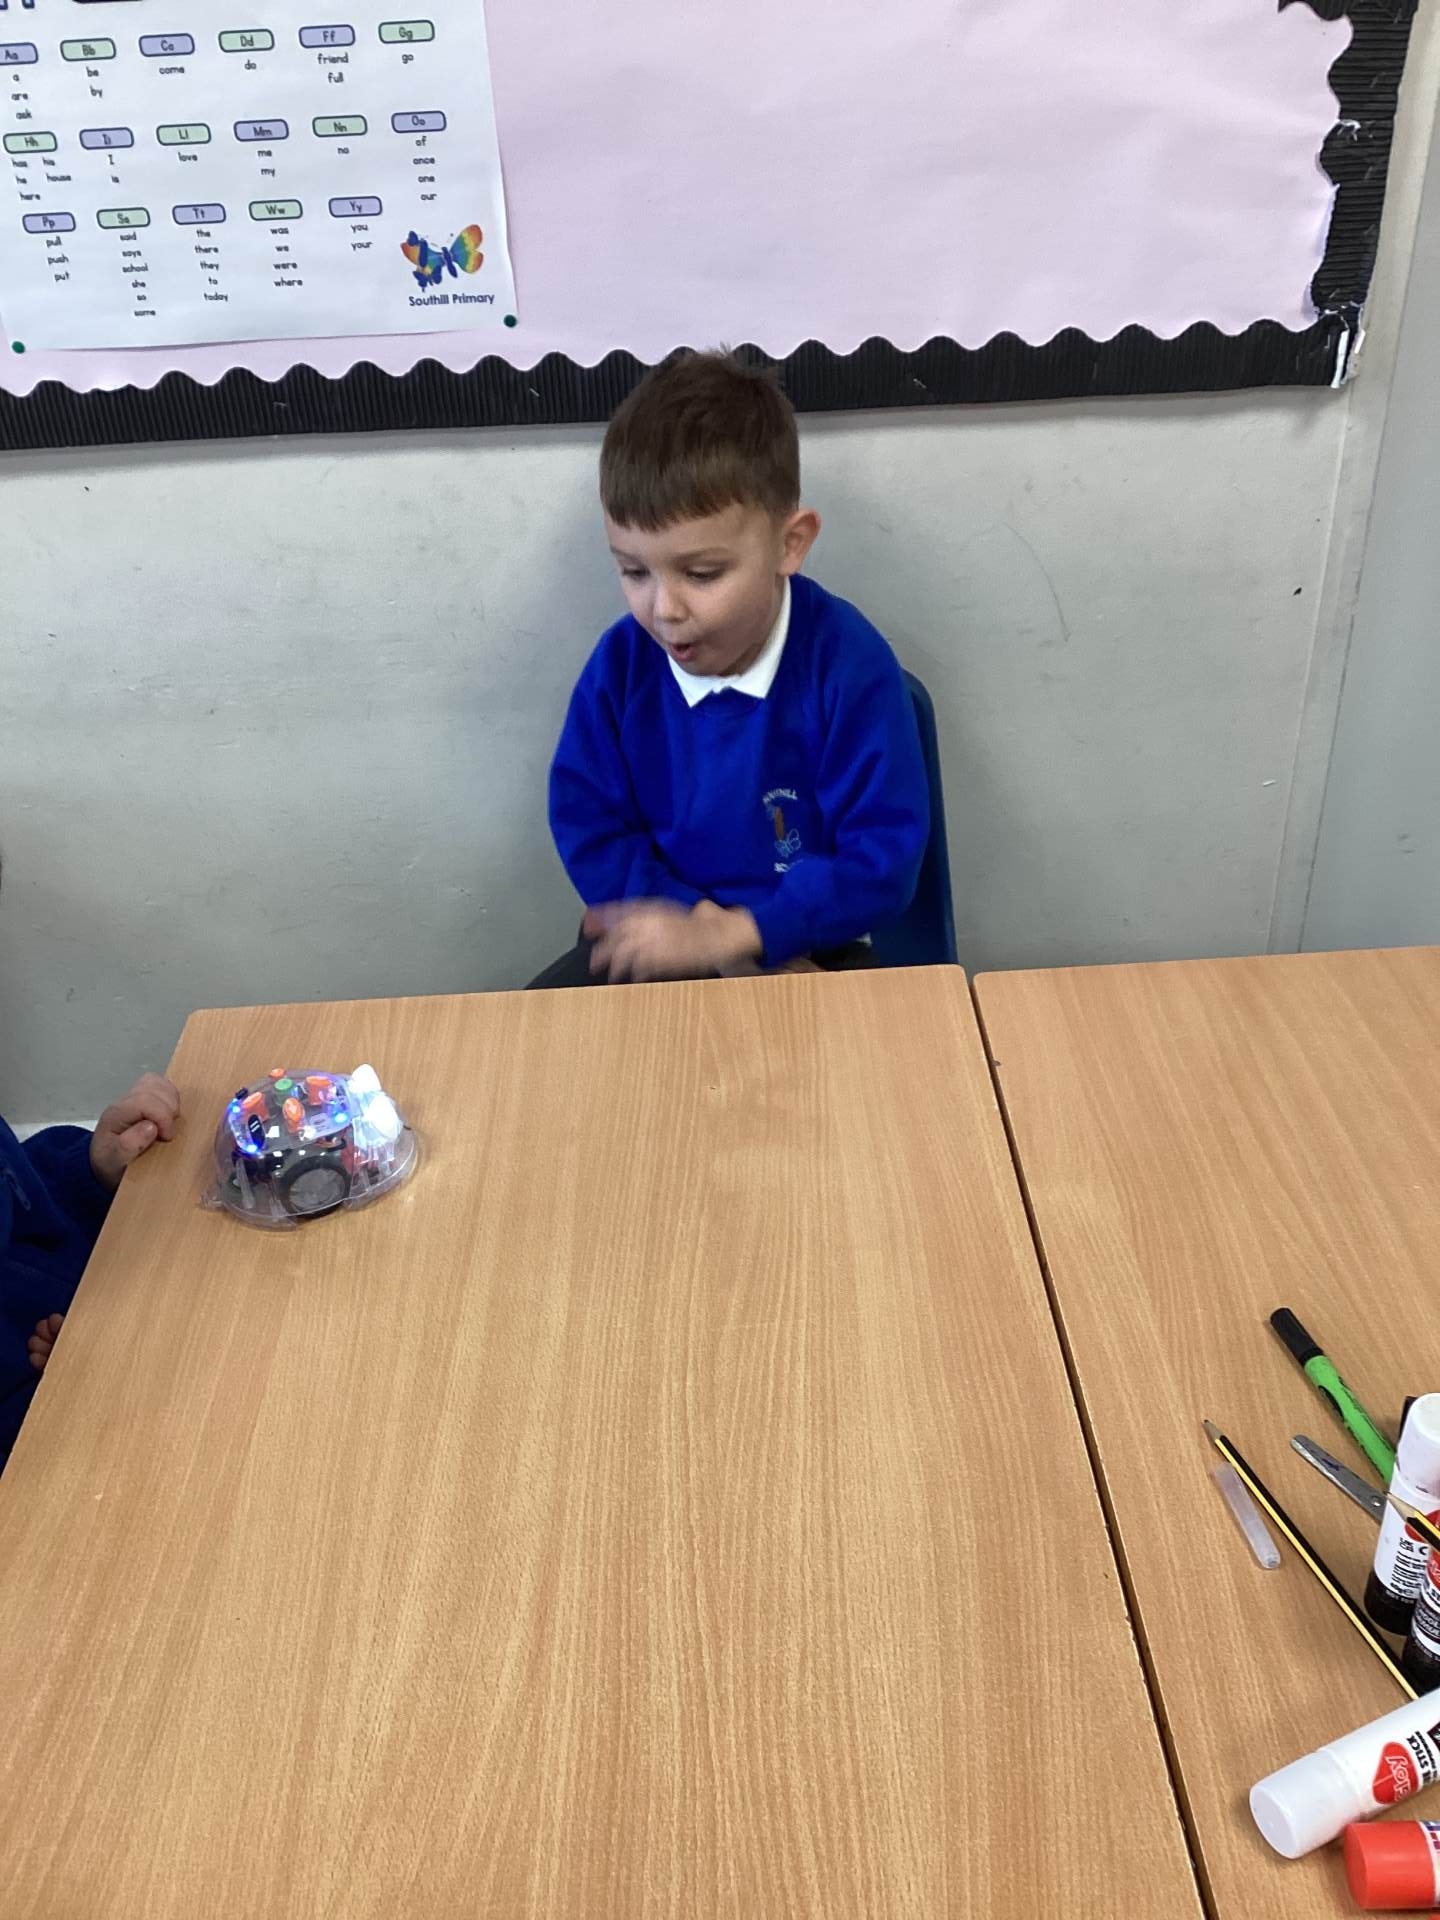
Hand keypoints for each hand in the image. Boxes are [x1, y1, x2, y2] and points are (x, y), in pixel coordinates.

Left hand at [90, 1073, 180, 1190]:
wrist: (103, 1164)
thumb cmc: (110, 1164)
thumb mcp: (115, 1162)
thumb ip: (129, 1146)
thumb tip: (151, 1127)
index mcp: (116, 1115)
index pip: (145, 1101)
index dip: (163, 1117)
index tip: (167, 1137)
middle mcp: (124, 1102)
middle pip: (153, 1087)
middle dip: (169, 1109)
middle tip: (168, 1132)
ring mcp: (133, 1098)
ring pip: (157, 1083)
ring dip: (171, 1100)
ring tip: (170, 1122)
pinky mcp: (143, 1099)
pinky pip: (160, 1086)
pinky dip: (171, 1097)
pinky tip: (169, 1115)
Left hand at [585, 900, 762, 982]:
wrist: (718, 936)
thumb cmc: (695, 927)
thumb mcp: (669, 914)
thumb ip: (647, 917)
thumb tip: (625, 922)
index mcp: (653, 909)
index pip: (620, 911)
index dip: (602, 919)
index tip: (588, 926)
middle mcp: (651, 923)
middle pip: (618, 936)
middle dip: (604, 950)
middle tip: (594, 962)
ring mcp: (657, 941)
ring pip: (626, 954)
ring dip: (616, 966)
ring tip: (611, 976)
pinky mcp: (664, 958)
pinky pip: (642, 968)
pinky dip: (636, 974)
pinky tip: (633, 979)